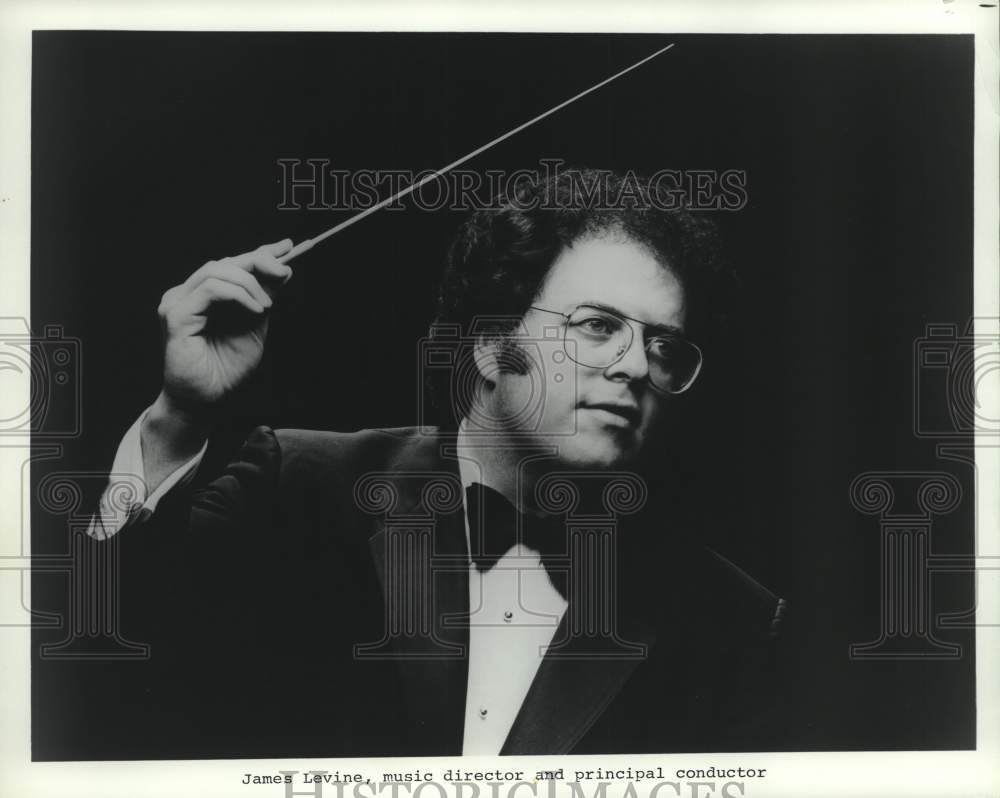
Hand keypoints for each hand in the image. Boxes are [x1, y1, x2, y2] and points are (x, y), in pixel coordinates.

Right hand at [156, 239, 292, 414]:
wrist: (208, 401)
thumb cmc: (226, 369)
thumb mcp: (254, 325)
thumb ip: (263, 297)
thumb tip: (282, 268)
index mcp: (203, 295)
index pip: (231, 264)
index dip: (259, 253)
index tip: (288, 247)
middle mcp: (187, 294)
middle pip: (225, 262)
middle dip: (259, 261)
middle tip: (284, 272)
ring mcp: (177, 303)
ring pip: (216, 270)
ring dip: (249, 283)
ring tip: (266, 306)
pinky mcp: (176, 316)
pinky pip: (210, 289)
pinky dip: (238, 294)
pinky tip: (255, 309)